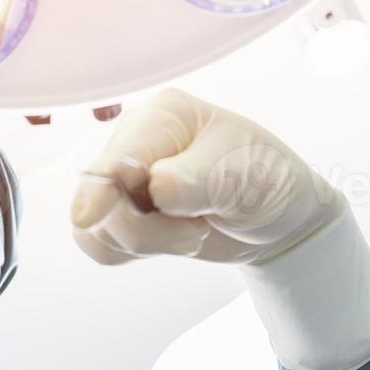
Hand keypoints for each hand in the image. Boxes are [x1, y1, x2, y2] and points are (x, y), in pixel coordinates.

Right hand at [71, 88, 369, 369]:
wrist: (278, 215)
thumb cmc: (265, 179)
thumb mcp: (239, 175)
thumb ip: (189, 181)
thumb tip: (149, 188)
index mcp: (163, 116)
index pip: (117, 156)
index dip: (98, 188)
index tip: (92, 216)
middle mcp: (134, 141)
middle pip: (99, 197)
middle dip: (147, 230)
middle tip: (196, 232)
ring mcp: (123, 178)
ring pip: (96, 228)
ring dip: (147, 243)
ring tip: (192, 231)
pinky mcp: (122, 212)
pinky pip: (101, 245)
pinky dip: (134, 253)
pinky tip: (171, 237)